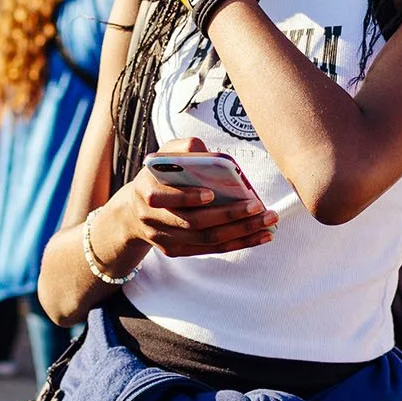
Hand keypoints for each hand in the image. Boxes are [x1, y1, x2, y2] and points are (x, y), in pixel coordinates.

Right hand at [98, 136, 276, 261]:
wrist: (133, 211)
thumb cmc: (159, 177)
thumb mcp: (163, 156)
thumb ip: (181, 149)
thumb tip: (203, 149)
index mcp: (146, 191)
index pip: (163, 198)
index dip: (187, 197)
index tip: (212, 193)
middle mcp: (152, 219)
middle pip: (192, 223)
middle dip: (228, 216)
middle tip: (258, 207)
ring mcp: (164, 239)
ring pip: (205, 240)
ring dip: (240, 233)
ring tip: (267, 222)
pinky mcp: (176, 251)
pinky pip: (210, 250)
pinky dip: (238, 243)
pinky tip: (261, 235)